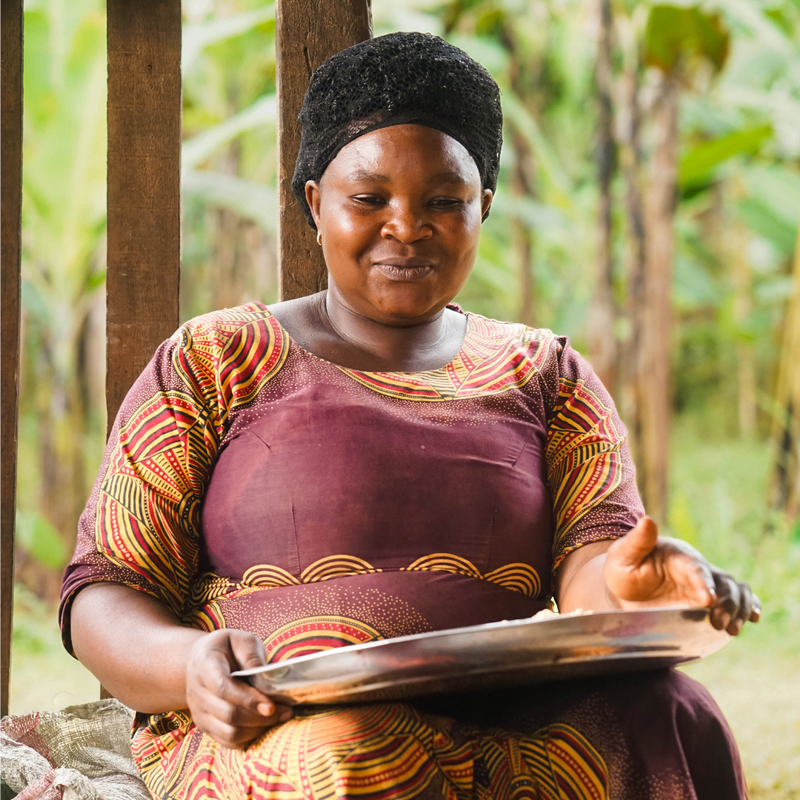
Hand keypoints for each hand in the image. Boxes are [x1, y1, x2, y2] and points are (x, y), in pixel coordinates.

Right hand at [185, 629, 292, 748]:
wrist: (199, 661)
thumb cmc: (226, 648)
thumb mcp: (239, 639)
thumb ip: (251, 655)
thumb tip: (264, 677)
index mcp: (204, 665)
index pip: (223, 688)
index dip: (248, 699)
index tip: (271, 706)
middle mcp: (196, 692)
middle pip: (228, 714)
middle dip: (260, 716)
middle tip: (287, 711)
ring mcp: (199, 713)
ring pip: (228, 732)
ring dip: (257, 729)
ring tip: (281, 717)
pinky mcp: (205, 727)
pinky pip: (228, 741)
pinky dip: (249, 737)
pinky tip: (265, 725)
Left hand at [604, 517, 760, 634]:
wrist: (626, 586)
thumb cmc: (624, 568)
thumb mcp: (623, 555)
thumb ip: (637, 542)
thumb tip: (648, 520)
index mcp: (678, 557)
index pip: (695, 568)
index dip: (703, 583)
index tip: (708, 599)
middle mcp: (697, 569)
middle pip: (723, 581)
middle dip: (726, 602)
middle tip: (718, 623)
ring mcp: (705, 585)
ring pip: (735, 591)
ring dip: (738, 609)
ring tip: (730, 628)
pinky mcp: (709, 601)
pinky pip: (737, 600)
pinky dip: (748, 606)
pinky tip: (753, 617)